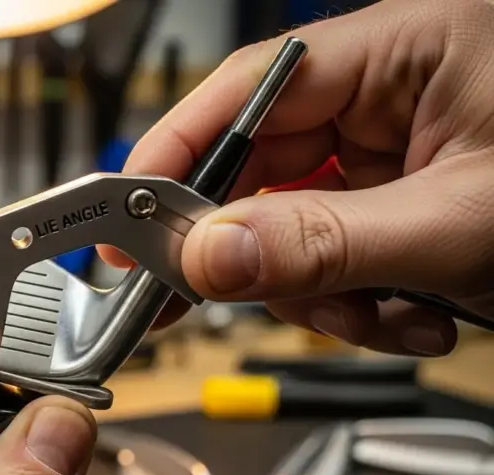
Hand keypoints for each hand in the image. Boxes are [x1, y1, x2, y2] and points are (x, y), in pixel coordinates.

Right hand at [102, 0, 493, 355]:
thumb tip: (211, 257)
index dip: (175, 157)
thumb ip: (328, 240)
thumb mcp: (464, 219)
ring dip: (329, 294)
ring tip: (393, 314)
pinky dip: (364, 303)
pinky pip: (341, 257)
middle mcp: (385, 97)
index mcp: (398, 51)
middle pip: (261, 176)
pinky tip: (416, 312)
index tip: (124, 222)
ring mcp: (392, 156)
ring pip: (296, 231)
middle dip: (269, 255)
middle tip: (265, 298)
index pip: (245, 94)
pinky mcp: (405, 204)